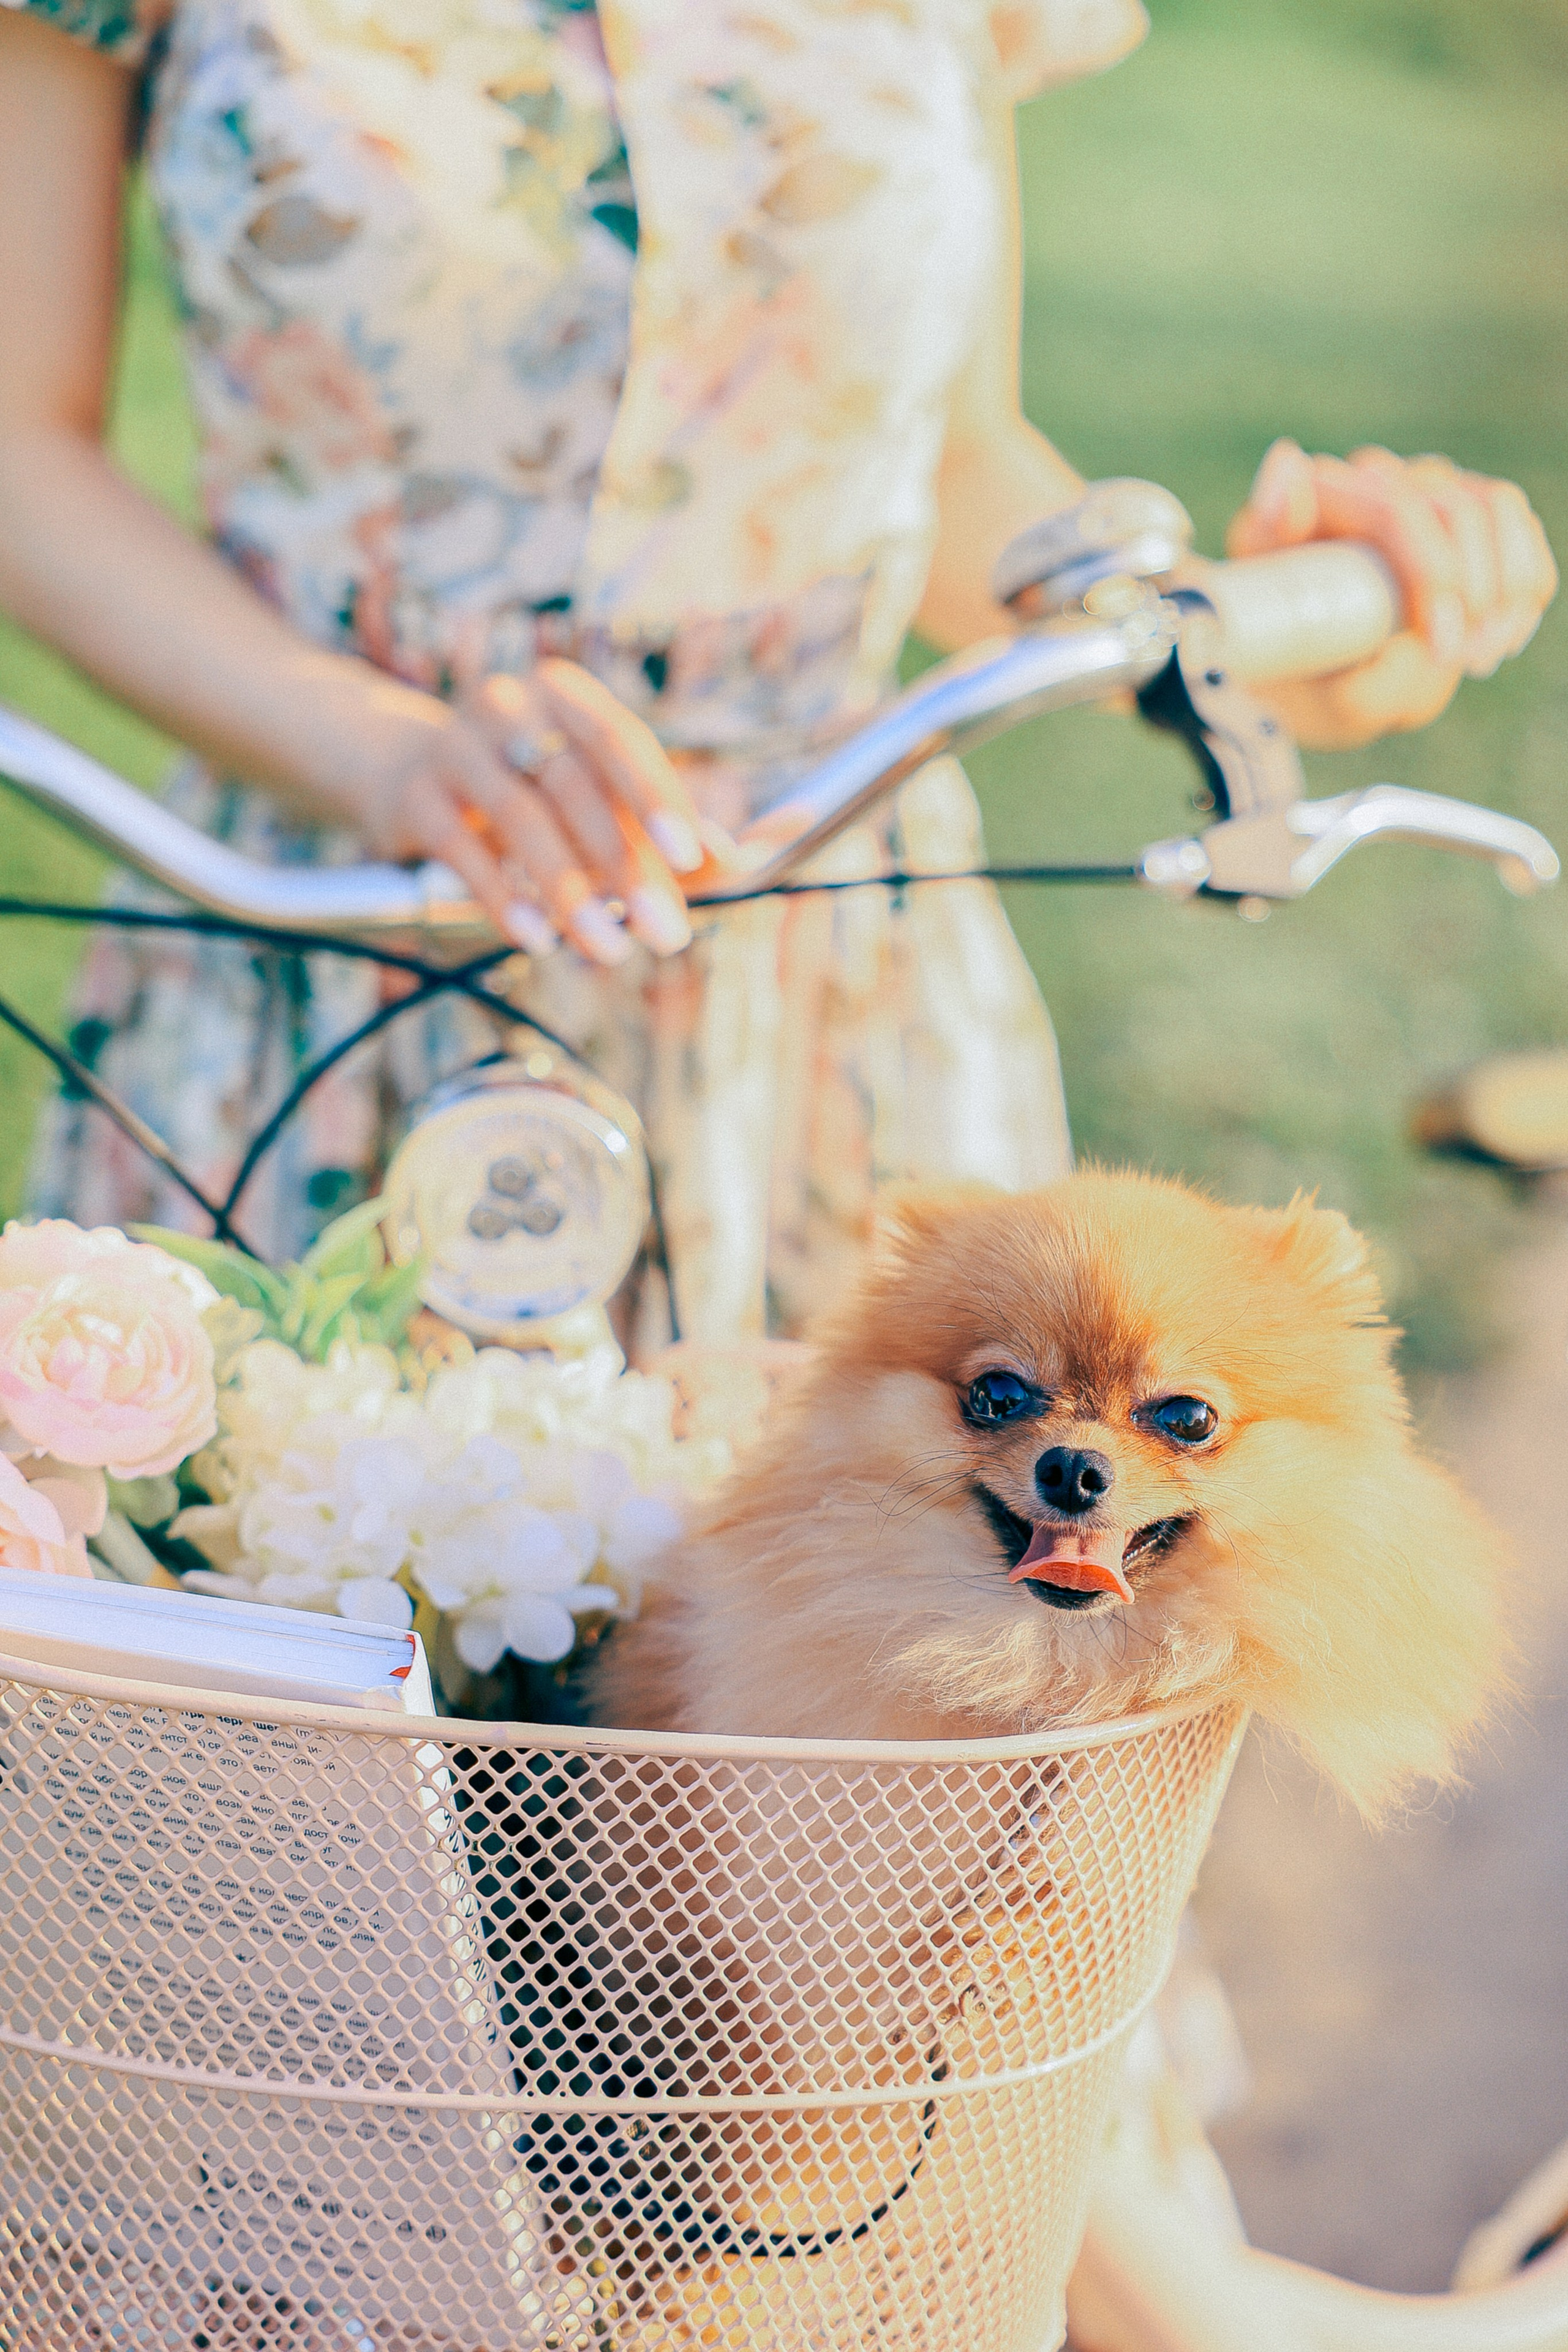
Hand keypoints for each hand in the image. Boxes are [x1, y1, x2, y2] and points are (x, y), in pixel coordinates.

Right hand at [345, 659, 706, 964]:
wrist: (405, 770)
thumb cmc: (529, 789)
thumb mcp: (593, 797)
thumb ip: (659, 827)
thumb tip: (731, 862)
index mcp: (564, 696)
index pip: (620, 741)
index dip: (656, 797)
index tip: (691, 858)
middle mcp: (508, 705)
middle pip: (576, 786)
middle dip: (627, 866)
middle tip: (667, 934)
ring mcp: (454, 745)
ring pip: (521, 818)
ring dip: (570, 891)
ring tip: (610, 948)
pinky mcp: (412, 795)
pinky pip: (461, 848)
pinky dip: (504, 897)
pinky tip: (538, 939)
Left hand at [1225, 439, 1557, 748]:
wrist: (1316, 678)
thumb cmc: (1293, 662)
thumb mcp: (1283, 652)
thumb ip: (1292, 582)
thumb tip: (1292, 479)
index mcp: (1314, 500)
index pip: (1394, 511)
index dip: (1433, 574)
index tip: (1440, 647)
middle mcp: (1373, 478)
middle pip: (1455, 508)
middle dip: (1474, 591)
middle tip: (1462, 659)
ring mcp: (1423, 489)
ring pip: (1495, 507)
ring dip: (1507, 587)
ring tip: (1481, 655)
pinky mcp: (1464, 511)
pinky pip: (1516, 526)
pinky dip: (1526, 580)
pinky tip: (1505, 634)